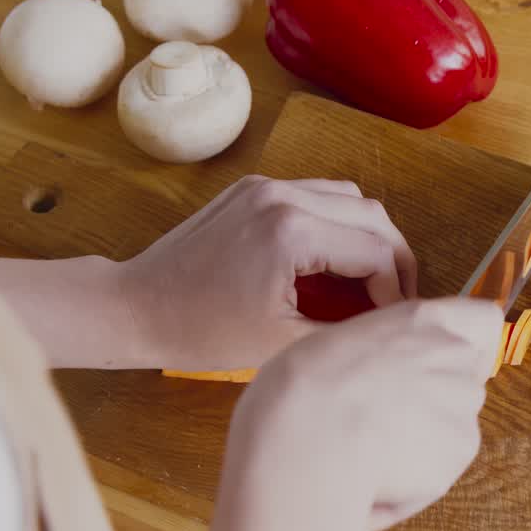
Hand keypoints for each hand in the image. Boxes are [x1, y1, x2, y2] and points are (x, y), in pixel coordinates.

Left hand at [120, 175, 417, 369]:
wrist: (135, 307)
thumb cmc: (199, 331)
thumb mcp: (281, 344)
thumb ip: (344, 331)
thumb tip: (386, 329)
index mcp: (292, 232)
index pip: (376, 251)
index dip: (395, 290)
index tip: (391, 321)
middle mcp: (283, 196)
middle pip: (372, 215)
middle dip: (394, 258)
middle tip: (396, 298)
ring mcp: (266, 187)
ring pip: (349, 197)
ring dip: (369, 236)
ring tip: (371, 279)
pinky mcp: (253, 189)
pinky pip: (317, 194)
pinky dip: (338, 222)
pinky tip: (334, 259)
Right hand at [227, 296, 502, 530]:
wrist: (306, 437)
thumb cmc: (302, 388)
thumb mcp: (342, 344)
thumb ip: (386, 353)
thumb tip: (390, 376)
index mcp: (422, 321)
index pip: (482, 320)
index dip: (469, 345)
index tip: (441, 363)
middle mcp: (453, 355)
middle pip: (465, 380)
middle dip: (438, 400)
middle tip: (387, 420)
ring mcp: (463, 403)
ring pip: (455, 426)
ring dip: (427, 440)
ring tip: (373, 452)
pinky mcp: (461, 449)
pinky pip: (443, 465)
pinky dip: (418, 477)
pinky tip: (378, 475)